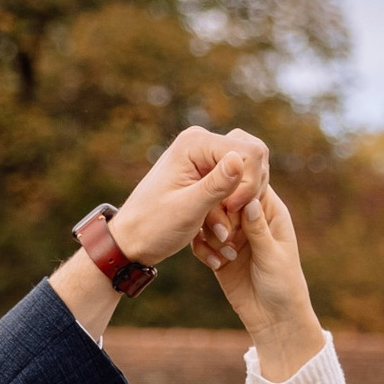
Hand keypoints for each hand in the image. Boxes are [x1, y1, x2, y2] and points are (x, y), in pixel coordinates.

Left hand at [109, 124, 271, 271]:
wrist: (130, 241)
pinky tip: (218, 233)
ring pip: (248, 174)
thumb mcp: (187, 209)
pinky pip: (236, 186)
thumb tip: (239, 159)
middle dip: (247, 194)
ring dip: (239, 206)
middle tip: (228, 223)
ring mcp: (205, 157)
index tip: (231, 211)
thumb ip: (215, 186)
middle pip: (254, 158)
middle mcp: (202, 142)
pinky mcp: (207, 174)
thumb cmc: (152, 227)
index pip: (250, 152)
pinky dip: (231, 210)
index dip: (249, 184)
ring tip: (219, 233)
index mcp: (196, 143)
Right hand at [197, 184, 324, 378]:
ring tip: (224, 252)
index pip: (250, 186)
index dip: (236, 189)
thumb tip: (248, 200)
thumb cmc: (283, 285)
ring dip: (211, 233)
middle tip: (224, 234)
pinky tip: (215, 264)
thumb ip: (258, 229)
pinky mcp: (220, 254)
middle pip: (225, 199)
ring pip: (211, 219)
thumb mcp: (272, 255)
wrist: (274, 318)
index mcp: (270, 213)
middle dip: (220, 213)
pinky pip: (203, 243)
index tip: (229, 205)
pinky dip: (204, 249)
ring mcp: (234, 237)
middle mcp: (251, 221)